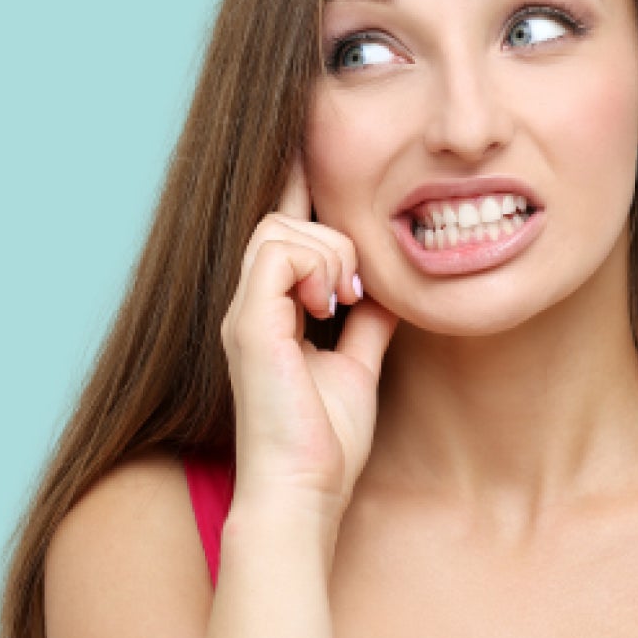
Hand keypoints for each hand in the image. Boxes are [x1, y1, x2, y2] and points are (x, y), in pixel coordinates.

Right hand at [220, 157, 397, 521]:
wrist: (305, 491)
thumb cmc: (326, 440)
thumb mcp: (359, 364)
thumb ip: (368, 320)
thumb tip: (392, 289)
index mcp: (273, 309)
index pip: (282, 230)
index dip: (298, 187)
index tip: (314, 146)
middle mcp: (251, 303)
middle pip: (282, 217)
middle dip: (328, 227)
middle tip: (359, 286)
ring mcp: (244, 310)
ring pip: (280, 227)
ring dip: (330, 253)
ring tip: (346, 302)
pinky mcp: (248, 322)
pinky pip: (278, 252)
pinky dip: (317, 267)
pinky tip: (332, 305)